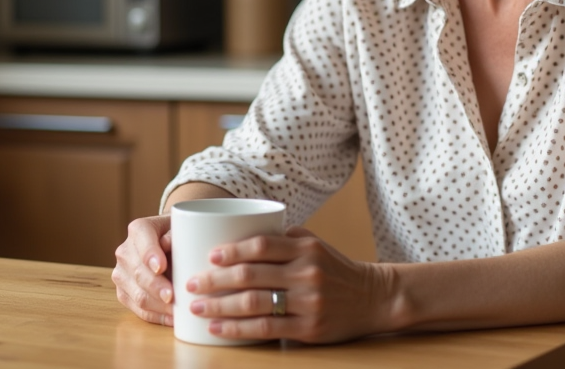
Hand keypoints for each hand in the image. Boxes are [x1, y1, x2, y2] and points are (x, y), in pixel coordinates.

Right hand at [112, 215, 174, 324]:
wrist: (168, 242)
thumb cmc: (180, 234)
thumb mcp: (182, 227)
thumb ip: (176, 233)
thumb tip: (167, 244)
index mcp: (139, 229)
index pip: (142, 240)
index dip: (150, 255)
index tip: (161, 267)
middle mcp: (125, 251)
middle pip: (139, 272)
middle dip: (156, 287)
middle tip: (174, 297)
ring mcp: (121, 273)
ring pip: (137, 294)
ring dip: (158, 306)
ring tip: (177, 311)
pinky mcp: (123, 292)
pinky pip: (137, 309)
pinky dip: (156, 316)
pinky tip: (171, 319)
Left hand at [184, 226, 393, 343]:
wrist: (373, 298)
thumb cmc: (336, 269)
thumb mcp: (316, 245)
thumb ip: (283, 239)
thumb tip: (239, 236)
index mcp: (306, 248)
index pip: (260, 245)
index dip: (231, 250)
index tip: (208, 255)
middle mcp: (307, 273)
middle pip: (251, 275)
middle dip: (214, 280)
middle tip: (191, 283)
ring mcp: (308, 302)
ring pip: (254, 303)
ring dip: (219, 306)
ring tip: (196, 306)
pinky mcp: (309, 328)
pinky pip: (265, 329)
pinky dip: (236, 328)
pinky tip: (217, 327)